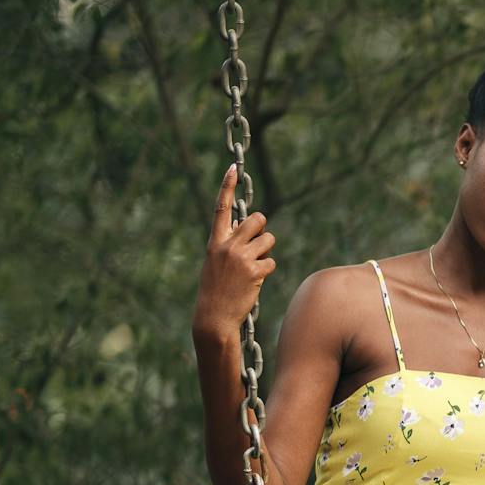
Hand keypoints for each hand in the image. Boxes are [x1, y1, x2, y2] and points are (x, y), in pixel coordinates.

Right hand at [193, 163, 276, 336]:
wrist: (213, 317)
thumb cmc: (215, 289)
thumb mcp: (215, 261)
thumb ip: (228, 242)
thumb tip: (242, 222)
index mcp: (214, 241)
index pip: (221, 208)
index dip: (226, 186)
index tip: (232, 168)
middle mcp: (227, 246)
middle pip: (257, 219)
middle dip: (262, 228)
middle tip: (257, 243)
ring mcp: (241, 258)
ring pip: (269, 239)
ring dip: (266, 251)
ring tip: (253, 267)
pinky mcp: (255, 272)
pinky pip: (271, 262)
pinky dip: (267, 270)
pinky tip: (255, 281)